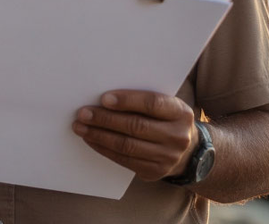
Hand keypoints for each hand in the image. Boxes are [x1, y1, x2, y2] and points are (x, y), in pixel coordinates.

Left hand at [72, 90, 195, 180]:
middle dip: (105, 119)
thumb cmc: (166, 120)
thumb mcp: (165, 106)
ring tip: (81, 127)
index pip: (152, 104)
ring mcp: (167, 157)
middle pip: (136, 126)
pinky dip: (104, 149)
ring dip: (99, 135)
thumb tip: (105, 97)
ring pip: (127, 145)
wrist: (187, 151)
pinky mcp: (154, 172)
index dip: (127, 100)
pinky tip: (91, 140)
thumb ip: (142, 100)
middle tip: (83, 113)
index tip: (104, 98)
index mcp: (180, 113)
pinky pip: (124, 160)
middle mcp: (177, 136)